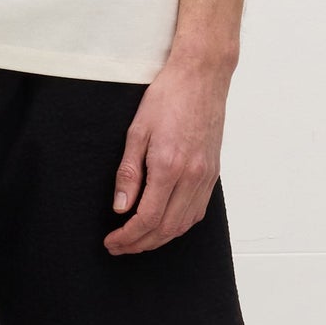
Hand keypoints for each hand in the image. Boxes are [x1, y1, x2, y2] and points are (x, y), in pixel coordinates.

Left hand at [103, 53, 229, 253]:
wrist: (202, 77)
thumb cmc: (168, 97)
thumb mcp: (137, 131)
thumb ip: (129, 173)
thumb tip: (120, 207)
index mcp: (169, 166)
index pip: (147, 218)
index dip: (128, 236)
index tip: (112, 241)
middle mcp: (192, 176)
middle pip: (166, 228)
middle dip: (140, 244)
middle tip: (120, 247)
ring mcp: (206, 176)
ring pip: (184, 224)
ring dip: (160, 239)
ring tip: (138, 241)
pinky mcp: (213, 173)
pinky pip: (197, 211)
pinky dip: (180, 225)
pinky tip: (165, 225)